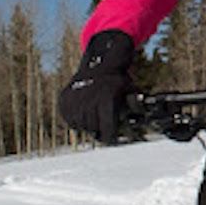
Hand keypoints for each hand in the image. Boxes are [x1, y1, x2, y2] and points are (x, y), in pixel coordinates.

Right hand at [58, 29, 136, 143]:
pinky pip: (70, 121)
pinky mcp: (64, 102)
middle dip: (100, 129)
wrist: (97, 65)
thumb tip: (141, 117)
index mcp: (106, 101)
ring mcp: (75, 102)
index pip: (108, 130)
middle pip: (94, 130)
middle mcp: (89, 102)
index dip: (111, 138)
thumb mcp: (130, 91)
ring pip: (82, 126)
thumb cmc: (116, 81)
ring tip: (94, 112)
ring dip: (88, 124)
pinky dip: (77, 120)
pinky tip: (84, 110)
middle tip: (104, 120)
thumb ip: (135, 106)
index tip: (112, 139)